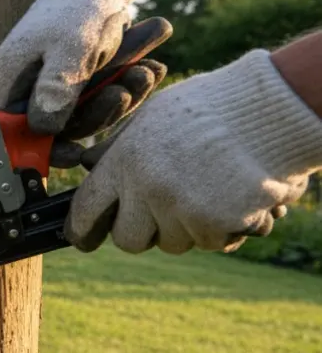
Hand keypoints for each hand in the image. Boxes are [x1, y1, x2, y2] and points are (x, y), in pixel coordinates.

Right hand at [0, 0, 142, 135]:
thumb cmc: (81, 7)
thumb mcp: (70, 48)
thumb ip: (55, 90)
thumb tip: (41, 130)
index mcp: (13, 78)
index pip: (16, 130)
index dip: (42, 148)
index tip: (74, 154)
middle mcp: (29, 83)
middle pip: (58, 123)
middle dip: (101, 110)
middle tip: (130, 89)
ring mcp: (54, 80)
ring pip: (87, 110)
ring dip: (123, 93)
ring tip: (150, 70)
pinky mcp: (79, 75)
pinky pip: (102, 94)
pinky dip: (127, 83)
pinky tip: (153, 66)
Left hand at [66, 49, 321, 254]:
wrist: (270, 109)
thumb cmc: (211, 109)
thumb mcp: (152, 118)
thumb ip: (119, 148)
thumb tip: (89, 165)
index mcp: (124, 161)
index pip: (86, 210)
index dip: (82, 230)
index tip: (84, 239)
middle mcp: (144, 188)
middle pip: (127, 240)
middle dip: (143, 232)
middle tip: (165, 212)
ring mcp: (178, 208)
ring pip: (171, 243)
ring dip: (186, 228)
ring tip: (207, 191)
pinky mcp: (211, 223)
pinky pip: (209, 243)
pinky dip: (220, 229)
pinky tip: (231, 199)